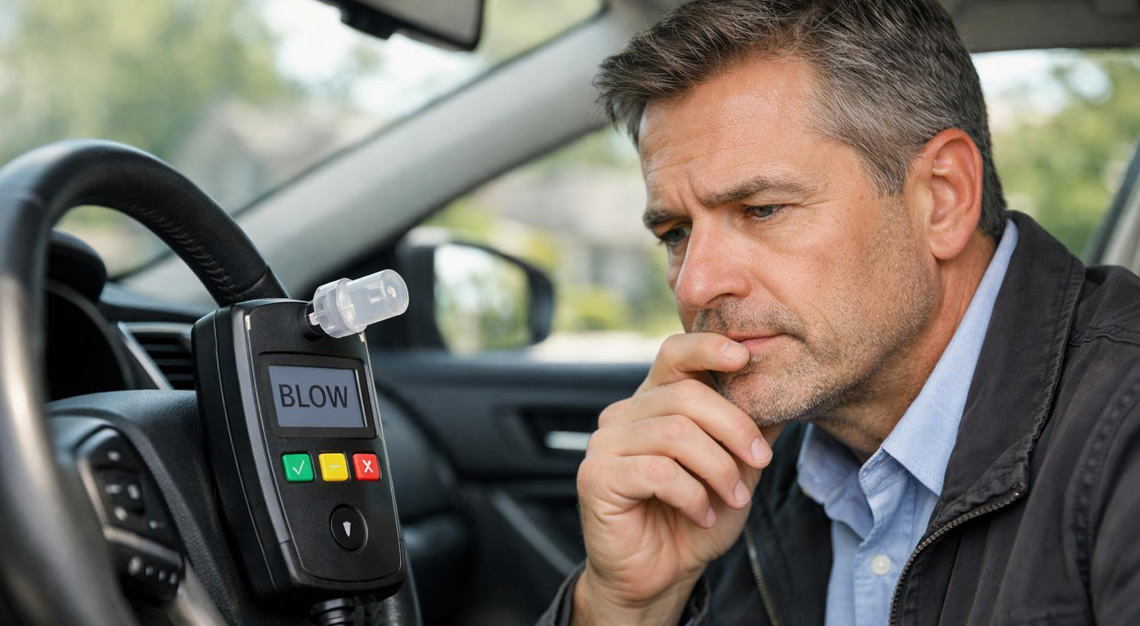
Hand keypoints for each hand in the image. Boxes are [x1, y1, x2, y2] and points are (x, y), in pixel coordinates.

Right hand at [572, 333, 779, 624]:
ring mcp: (604, 443)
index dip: (707, 347)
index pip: (674, 355)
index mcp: (653, 401)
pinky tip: (701, 514)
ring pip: (675, 433)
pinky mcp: (596, 476)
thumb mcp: (737, 468)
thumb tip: (783, 388)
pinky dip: (692, 495)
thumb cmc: (695, 517)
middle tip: (761, 461)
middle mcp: (624, 414)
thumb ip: (753, 429)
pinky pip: (657, 471)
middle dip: (734, 428)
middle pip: (685, 395)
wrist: (661, 575)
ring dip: (718, 468)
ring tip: (734, 498)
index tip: (744, 357)